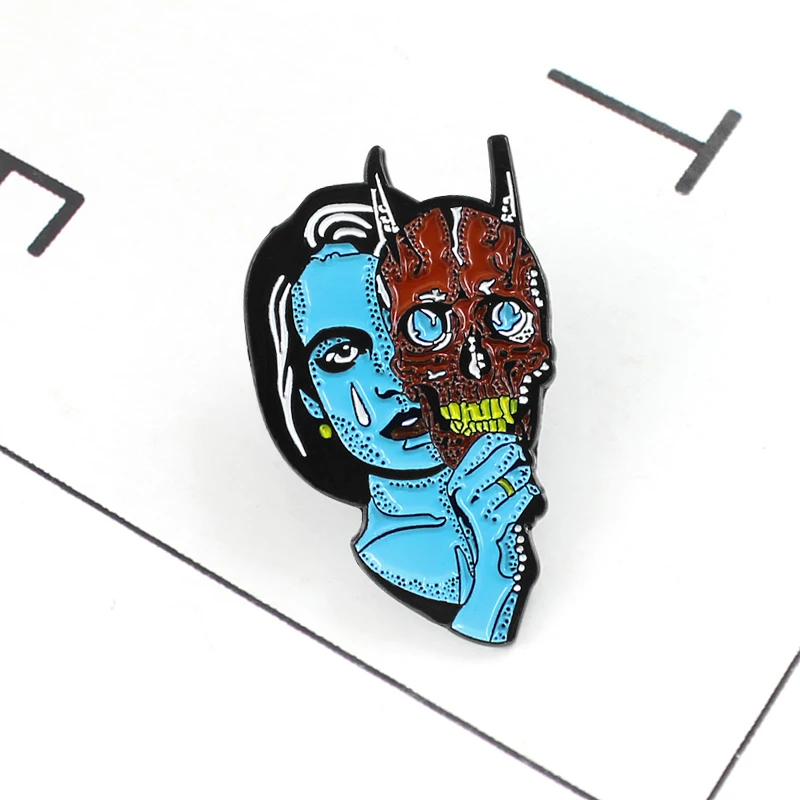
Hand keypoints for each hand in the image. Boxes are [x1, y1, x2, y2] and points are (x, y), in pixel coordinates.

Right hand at [447, 433, 537, 570]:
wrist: (484, 556)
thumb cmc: (486, 518)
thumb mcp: (479, 491)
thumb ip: (490, 468)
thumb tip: (514, 443)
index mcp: (457, 482)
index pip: (479, 449)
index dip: (500, 439)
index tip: (511, 437)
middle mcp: (464, 496)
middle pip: (500, 461)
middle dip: (516, 455)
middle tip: (523, 455)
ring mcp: (478, 511)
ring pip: (513, 480)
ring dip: (523, 476)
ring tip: (523, 476)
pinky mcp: (494, 526)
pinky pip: (520, 499)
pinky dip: (528, 493)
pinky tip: (529, 491)